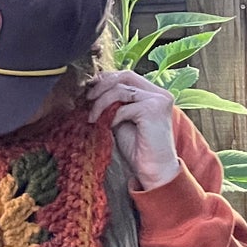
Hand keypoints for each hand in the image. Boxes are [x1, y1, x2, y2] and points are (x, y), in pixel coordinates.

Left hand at [86, 69, 181, 190]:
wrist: (153, 170)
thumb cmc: (138, 148)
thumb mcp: (122, 118)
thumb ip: (115, 102)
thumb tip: (92, 89)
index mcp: (154, 93)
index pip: (127, 76)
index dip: (106, 79)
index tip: (89, 89)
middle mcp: (159, 93)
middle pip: (125, 76)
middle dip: (101, 86)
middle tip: (87, 99)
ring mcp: (158, 100)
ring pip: (121, 89)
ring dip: (101, 103)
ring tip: (92, 117)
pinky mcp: (153, 110)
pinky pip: (123, 107)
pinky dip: (111, 116)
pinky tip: (108, 126)